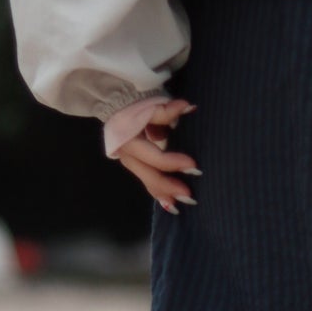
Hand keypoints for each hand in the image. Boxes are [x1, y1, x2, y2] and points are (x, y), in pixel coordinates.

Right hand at [113, 97, 200, 213]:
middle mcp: (127, 154)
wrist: (117, 106)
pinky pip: (146, 180)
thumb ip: (167, 110)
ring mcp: (129, 161)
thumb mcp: (151, 104)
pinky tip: (170, 204)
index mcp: (130, 140)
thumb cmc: (137, 104)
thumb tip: (187, 106)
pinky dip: (158, 191)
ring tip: (180, 206)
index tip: (194, 166)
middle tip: (190, 196)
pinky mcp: (134, 164)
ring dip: (163, 194)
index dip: (173, 163)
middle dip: (169, 187)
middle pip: (150, 175)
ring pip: (147, 181)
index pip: (155, 157)